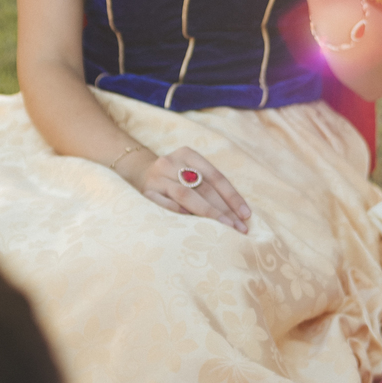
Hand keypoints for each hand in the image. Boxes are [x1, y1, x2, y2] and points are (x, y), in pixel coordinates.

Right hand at [131, 146, 250, 233]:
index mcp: (186, 153)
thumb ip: (207, 184)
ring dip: (208, 214)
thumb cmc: (173, 177)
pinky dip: (181, 214)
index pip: (215, 176)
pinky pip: (166, 205)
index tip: (246, 215)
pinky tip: (195, 226)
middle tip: (239, 228)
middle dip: (224, 209)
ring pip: (186, 196)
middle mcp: (170, 162)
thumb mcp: (188, 171)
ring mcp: (156, 178)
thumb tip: (237, 212)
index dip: (232, 196)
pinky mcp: (145, 194)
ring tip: (225, 229)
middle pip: (203, 187)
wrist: (136, 173)